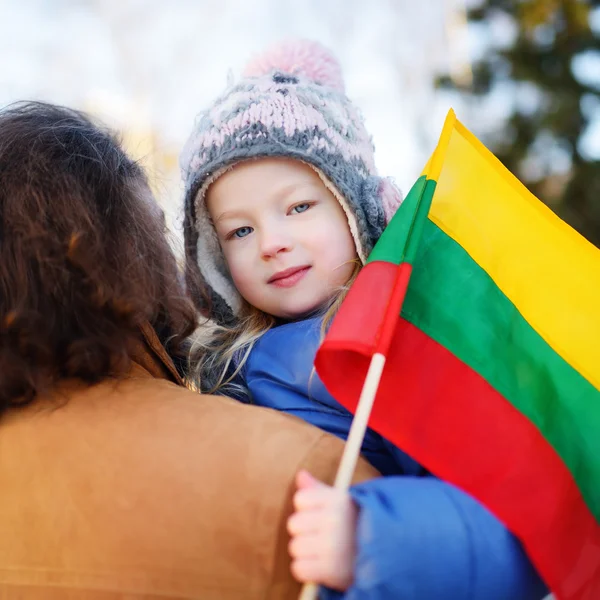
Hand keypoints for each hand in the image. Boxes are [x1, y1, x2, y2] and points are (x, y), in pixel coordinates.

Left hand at [287, 470, 358, 591]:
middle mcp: (335, 521)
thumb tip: (301, 474)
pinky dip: (307, 571)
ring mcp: (333, 546)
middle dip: (304, 531)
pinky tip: (320, 567)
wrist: (389, 555)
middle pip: (294, 524)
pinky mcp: (332, 571)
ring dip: (305, 552)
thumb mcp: (343, 501)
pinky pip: (299, 569)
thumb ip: (319, 490)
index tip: (320, 515)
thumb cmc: (359, 525)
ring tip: (322, 552)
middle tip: (320, 536)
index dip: (307, 508)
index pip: (300, 499)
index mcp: (338, 500)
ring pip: (295, 547)